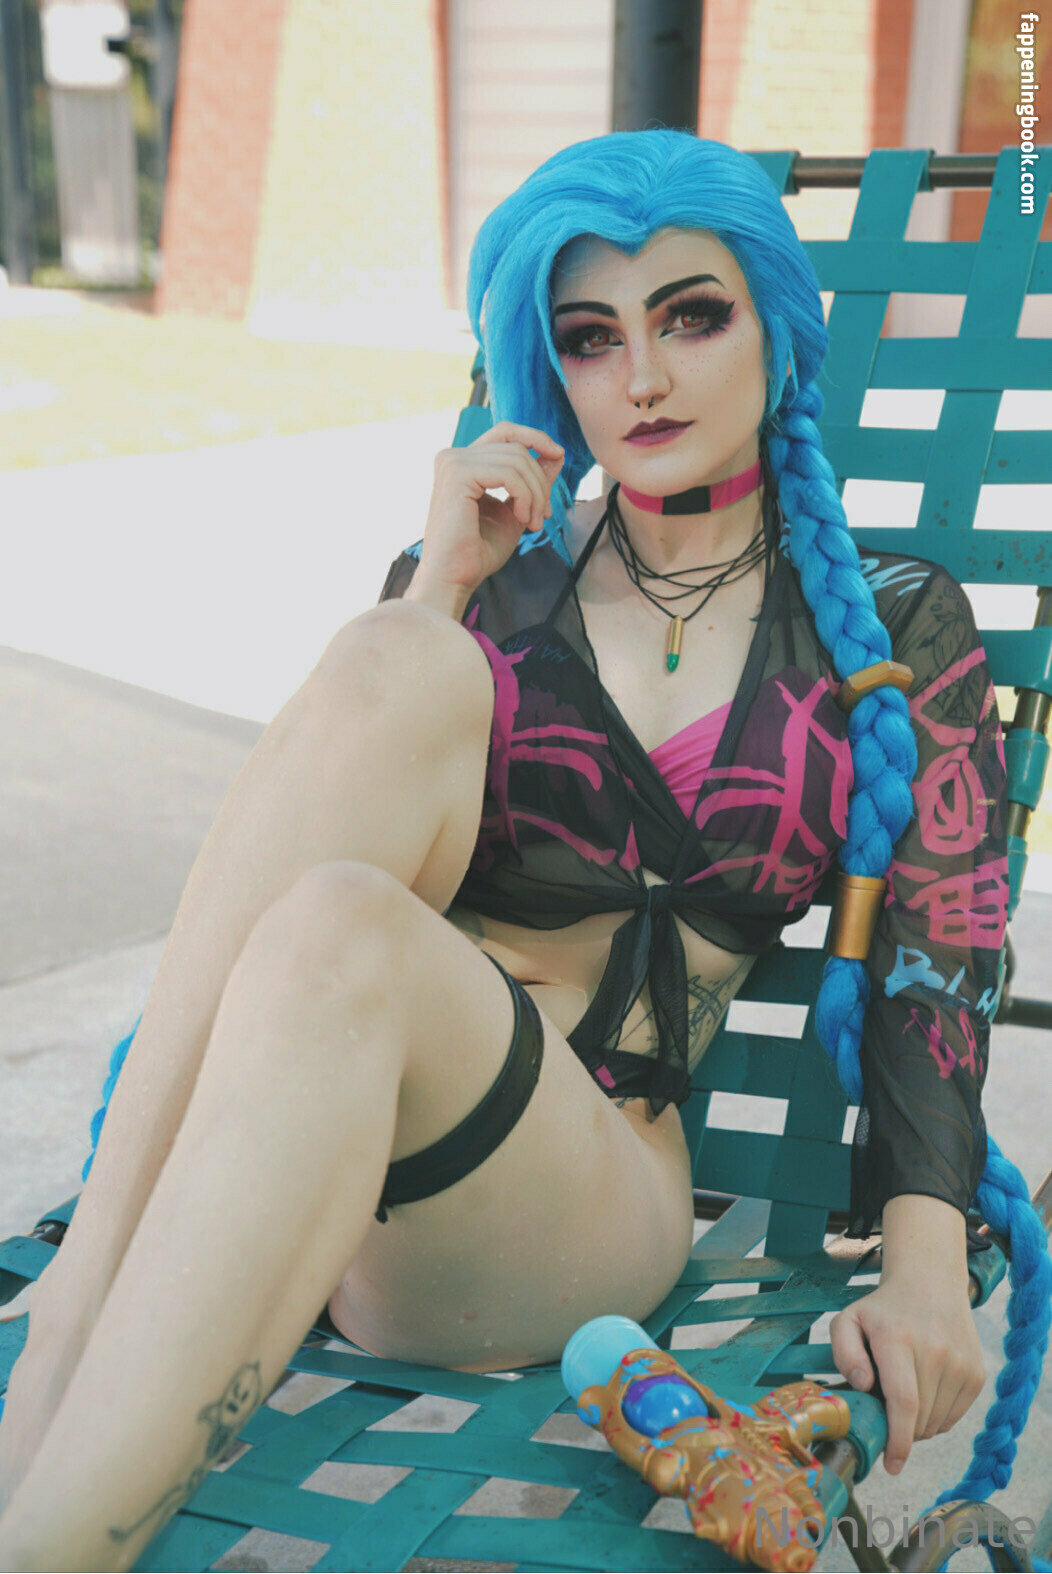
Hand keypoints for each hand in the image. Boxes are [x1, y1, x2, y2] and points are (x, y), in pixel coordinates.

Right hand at [418, 421, 564, 600]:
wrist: (454, 578)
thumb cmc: (478, 552)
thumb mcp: (515, 509)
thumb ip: (531, 482)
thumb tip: (556, 454)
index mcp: (462, 463)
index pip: (505, 432)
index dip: (535, 438)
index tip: (559, 456)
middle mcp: (453, 457)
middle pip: (516, 448)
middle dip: (540, 480)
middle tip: (543, 515)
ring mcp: (453, 462)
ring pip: (517, 460)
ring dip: (535, 494)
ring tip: (532, 523)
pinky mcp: (457, 474)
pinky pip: (509, 474)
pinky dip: (524, 497)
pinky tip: (521, 520)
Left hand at [830, 1274, 984, 1475]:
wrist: (930, 1284)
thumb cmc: (882, 1310)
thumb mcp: (848, 1319)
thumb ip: (843, 1352)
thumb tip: (862, 1386)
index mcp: (898, 1339)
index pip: (904, 1402)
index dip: (898, 1440)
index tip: (891, 1465)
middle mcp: (935, 1351)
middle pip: (919, 1419)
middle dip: (900, 1431)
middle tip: (885, 1411)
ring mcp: (961, 1363)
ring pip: (937, 1423)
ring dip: (917, 1426)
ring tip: (904, 1397)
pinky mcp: (976, 1373)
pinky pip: (954, 1418)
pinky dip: (936, 1419)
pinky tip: (923, 1394)